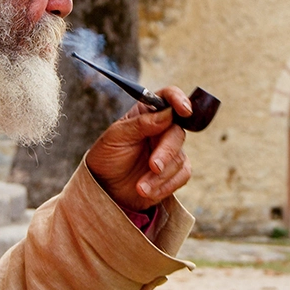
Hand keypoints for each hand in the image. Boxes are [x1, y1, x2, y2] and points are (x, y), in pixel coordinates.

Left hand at [86, 86, 192, 209]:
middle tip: (153, 166)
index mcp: (147, 114)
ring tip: (140, 187)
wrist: (105, 188)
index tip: (184, 109)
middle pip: (177, 133)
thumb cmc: (107, 157)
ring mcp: (170, 150)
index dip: (178, 99)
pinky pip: (182, 175)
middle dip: (165, 152)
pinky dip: (165, 185)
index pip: (168, 98)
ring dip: (160, 176)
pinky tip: (147, 191)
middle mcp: (162, 129)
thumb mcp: (116, 137)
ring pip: (179, 158)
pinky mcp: (174, 172)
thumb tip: (167, 114)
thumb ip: (141, 124)